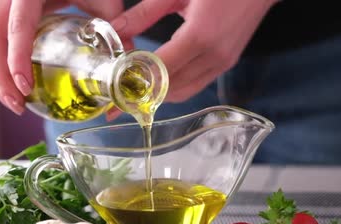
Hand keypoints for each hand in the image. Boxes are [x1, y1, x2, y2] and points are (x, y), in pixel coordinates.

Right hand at [0, 0, 125, 114]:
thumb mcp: (104, 0)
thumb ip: (115, 32)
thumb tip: (124, 72)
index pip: (17, 25)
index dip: (18, 58)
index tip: (25, 86)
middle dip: (0, 77)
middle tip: (18, 106)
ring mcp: (1, 4)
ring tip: (14, 103)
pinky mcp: (1, 14)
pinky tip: (10, 87)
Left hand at [112, 0, 278, 102]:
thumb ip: (144, 13)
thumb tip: (115, 30)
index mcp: (199, 36)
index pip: (158, 72)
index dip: (134, 83)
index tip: (113, 90)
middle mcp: (213, 55)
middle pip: (169, 89)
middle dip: (143, 93)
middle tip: (119, 90)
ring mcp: (223, 62)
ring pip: (183, 92)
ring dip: (159, 92)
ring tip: (136, 85)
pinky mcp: (226, 63)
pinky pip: (196, 84)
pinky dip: (175, 86)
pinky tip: (160, 77)